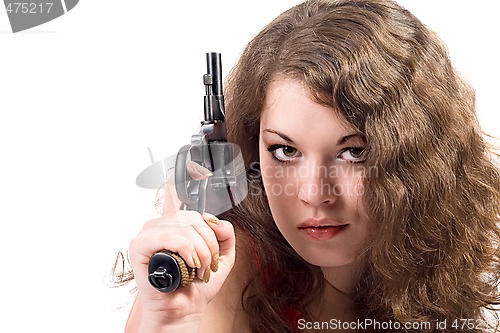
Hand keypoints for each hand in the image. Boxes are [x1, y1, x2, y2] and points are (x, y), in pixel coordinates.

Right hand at [128, 163, 235, 328]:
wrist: (183, 309)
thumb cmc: (197, 284)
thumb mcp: (222, 256)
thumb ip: (225, 233)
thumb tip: (218, 221)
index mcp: (178, 224)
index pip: (177, 193)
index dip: (183, 175)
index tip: (194, 164)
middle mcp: (163, 224)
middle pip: (193, 214)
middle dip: (209, 241)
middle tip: (209, 262)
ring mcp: (150, 232)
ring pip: (186, 226)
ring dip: (202, 251)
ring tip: (200, 269)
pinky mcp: (140, 244)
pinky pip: (173, 237)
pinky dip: (188, 251)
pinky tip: (189, 265)